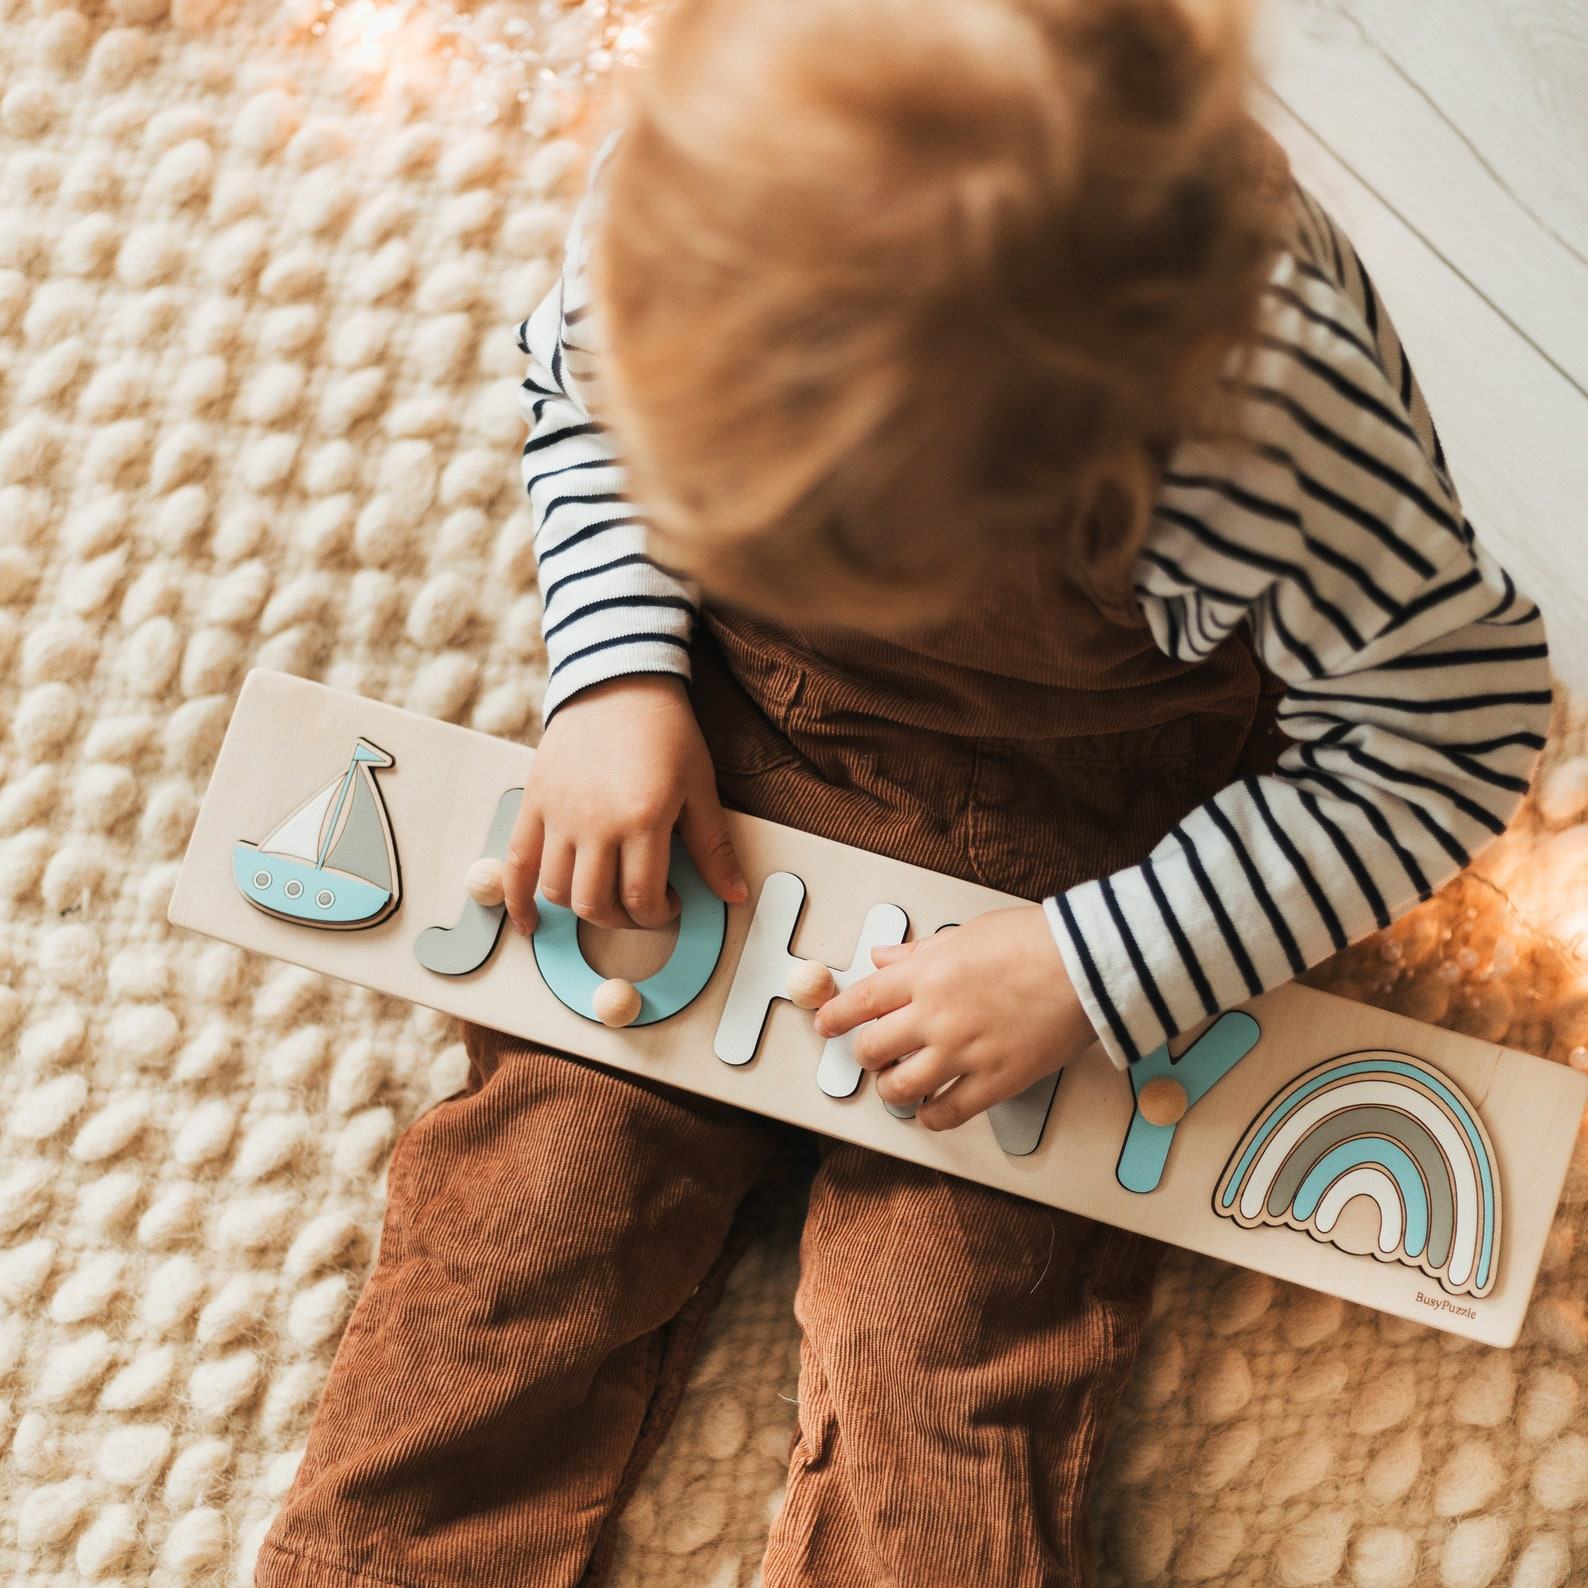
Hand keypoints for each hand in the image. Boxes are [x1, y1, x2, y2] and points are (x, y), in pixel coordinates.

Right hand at [504, 674, 747, 934]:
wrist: (618, 682)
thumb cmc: (665, 732)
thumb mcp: (700, 787)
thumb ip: (714, 847)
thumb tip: (736, 894)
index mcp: (642, 819)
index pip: (641, 897)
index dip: (658, 914)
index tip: (669, 904)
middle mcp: (595, 822)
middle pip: (597, 903)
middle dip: (624, 919)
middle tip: (641, 905)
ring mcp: (558, 814)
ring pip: (558, 891)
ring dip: (583, 910)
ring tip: (604, 899)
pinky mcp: (533, 803)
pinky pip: (516, 864)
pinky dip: (519, 899)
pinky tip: (530, 922)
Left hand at [814, 905, 1093, 1130]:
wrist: (1087, 965)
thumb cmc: (1033, 941)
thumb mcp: (967, 933)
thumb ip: (921, 951)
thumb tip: (884, 957)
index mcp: (924, 976)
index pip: (860, 1002)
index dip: (834, 1018)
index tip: (825, 1025)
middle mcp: (934, 1017)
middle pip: (873, 1050)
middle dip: (866, 1055)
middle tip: (873, 1054)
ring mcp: (962, 1053)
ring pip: (901, 1088)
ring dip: (892, 1089)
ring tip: (898, 1085)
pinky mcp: (994, 1081)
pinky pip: (947, 1112)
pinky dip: (931, 1117)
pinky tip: (930, 1111)